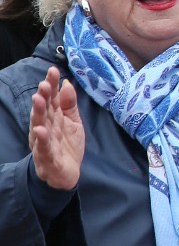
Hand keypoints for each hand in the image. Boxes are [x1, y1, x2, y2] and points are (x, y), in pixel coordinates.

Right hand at [29, 67, 82, 190]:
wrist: (66, 174)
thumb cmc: (67, 145)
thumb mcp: (73, 122)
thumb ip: (69, 105)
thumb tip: (67, 83)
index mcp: (53, 119)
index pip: (51, 100)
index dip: (51, 86)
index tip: (53, 70)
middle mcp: (45, 129)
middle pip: (44, 111)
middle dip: (43, 97)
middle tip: (44, 83)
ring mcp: (45, 144)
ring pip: (40, 127)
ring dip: (38, 114)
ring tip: (38, 100)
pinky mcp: (48, 159)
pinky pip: (44, 149)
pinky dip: (42, 140)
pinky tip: (40, 130)